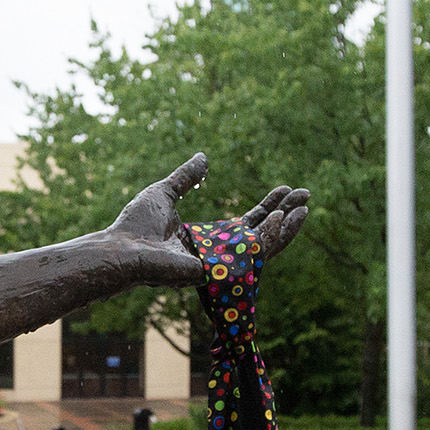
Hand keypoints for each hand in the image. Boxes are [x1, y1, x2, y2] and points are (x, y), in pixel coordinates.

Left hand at [106, 155, 311, 284]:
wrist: (122, 248)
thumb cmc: (136, 226)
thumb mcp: (165, 192)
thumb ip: (187, 178)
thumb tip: (205, 157)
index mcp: (209, 238)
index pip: (248, 222)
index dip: (268, 206)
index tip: (286, 189)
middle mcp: (219, 253)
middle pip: (262, 235)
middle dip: (286, 217)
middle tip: (307, 197)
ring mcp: (221, 265)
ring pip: (263, 248)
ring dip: (285, 229)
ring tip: (304, 209)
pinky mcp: (219, 271)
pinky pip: (250, 255)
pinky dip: (269, 238)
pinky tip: (281, 219)